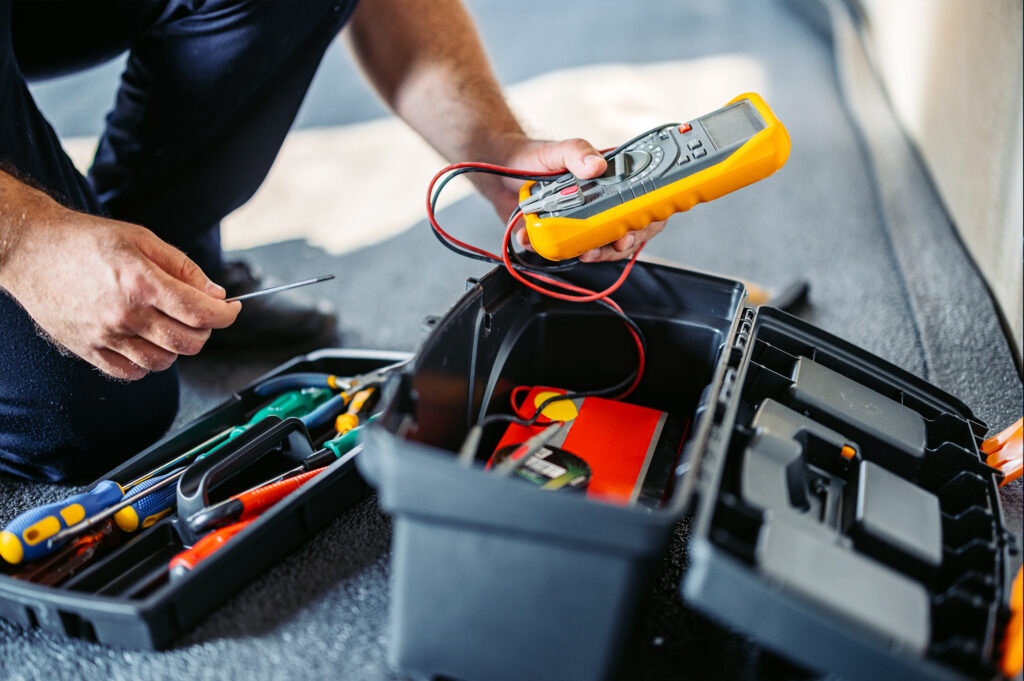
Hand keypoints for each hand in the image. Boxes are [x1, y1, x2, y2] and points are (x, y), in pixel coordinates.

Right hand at [0, 195, 239, 379]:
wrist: (32, 250)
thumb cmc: (86, 241)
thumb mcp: (143, 239)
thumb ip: (184, 269)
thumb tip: (216, 294)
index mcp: (142, 283)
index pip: (202, 313)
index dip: (226, 314)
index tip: (230, 309)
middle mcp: (126, 314)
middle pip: (189, 342)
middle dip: (205, 331)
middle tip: (199, 315)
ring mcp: (105, 336)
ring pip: (164, 361)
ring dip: (176, 346)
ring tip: (167, 324)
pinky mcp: (88, 350)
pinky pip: (132, 372)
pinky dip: (147, 362)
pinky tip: (144, 340)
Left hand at [477, 134, 667, 262]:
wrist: (499, 172)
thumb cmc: (533, 157)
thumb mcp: (557, 149)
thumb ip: (577, 152)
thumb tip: (597, 165)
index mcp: (610, 181)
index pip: (642, 205)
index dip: (643, 224)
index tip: (627, 235)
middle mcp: (602, 203)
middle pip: (628, 232)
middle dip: (620, 247)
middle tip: (602, 249)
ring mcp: (584, 221)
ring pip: (604, 247)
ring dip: (595, 255)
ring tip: (580, 253)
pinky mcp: (563, 235)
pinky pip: (568, 251)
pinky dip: (555, 252)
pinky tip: (537, 242)